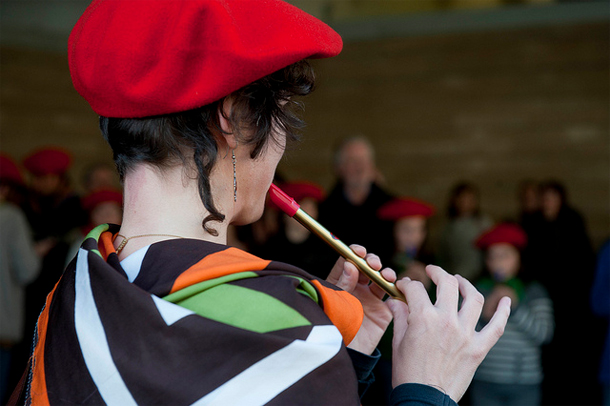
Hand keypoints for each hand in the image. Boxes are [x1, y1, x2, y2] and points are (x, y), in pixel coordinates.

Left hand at [326, 244, 395, 354]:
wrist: (346, 355)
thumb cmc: (333, 328)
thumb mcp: (334, 302)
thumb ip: (343, 283)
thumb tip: (351, 263)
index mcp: (340, 283)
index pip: (348, 261)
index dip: (354, 253)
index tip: (359, 251)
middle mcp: (356, 288)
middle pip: (366, 267)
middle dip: (371, 261)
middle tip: (373, 264)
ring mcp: (370, 299)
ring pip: (381, 278)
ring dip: (385, 272)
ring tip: (385, 275)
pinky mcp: (383, 311)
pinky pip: (392, 295)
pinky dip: (396, 287)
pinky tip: (395, 285)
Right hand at [387, 265, 510, 401]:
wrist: (424, 399)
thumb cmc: (408, 373)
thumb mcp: (398, 342)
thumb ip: (400, 317)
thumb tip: (395, 302)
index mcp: (423, 318)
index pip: (416, 289)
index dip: (409, 284)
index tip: (406, 287)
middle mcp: (447, 321)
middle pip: (448, 284)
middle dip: (438, 273)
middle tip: (433, 272)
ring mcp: (466, 334)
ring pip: (473, 298)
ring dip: (467, 284)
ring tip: (460, 281)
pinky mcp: (479, 349)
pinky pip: (496, 327)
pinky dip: (503, 312)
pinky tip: (506, 300)